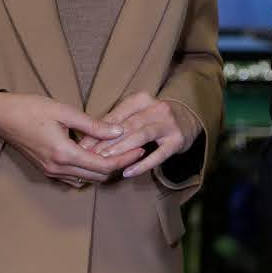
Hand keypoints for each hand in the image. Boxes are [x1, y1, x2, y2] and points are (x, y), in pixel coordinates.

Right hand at [0, 92, 138, 187]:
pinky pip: (74, 177)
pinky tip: (96, 155)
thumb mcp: (65, 112)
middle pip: (98, 176)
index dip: (125, 159)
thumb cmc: (30, 109)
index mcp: (64, 153)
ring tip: (119, 152)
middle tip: (134, 149)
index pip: (103, 165)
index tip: (140, 148)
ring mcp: (51, 171)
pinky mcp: (47, 170)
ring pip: (87, 179)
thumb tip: (118, 131)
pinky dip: (89, 170)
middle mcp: (58, 168)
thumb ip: (93, 125)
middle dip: (118, 165)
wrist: (0, 116)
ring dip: (103, 169)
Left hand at [87, 94, 201, 180]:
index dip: (98, 131)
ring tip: (106, 161)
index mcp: (142, 99)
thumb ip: (114, 124)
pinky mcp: (177, 140)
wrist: (187, 120)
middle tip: (90, 155)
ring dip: (122, 149)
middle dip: (107, 142)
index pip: (116, 116)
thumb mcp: (135, 113)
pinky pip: (159, 155)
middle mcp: (157, 108)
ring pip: (142, 136)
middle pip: (127, 126)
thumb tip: (87, 140)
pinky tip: (128, 172)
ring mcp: (169, 124)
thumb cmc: (153, 119)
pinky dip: (142, 164)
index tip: (83, 145)